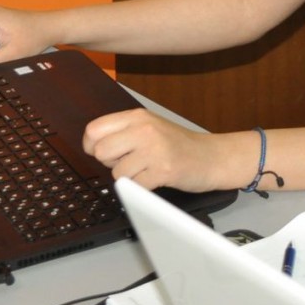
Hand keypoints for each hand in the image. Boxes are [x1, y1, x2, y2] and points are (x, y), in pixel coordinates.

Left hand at [83, 108, 237, 192]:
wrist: (212, 156)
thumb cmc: (178, 145)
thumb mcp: (150, 126)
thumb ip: (122, 131)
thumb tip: (91, 145)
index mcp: (137, 116)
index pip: (94, 130)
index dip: (92, 146)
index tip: (105, 153)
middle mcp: (144, 128)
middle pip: (100, 152)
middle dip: (111, 163)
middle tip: (131, 162)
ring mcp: (154, 149)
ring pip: (117, 173)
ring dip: (129, 178)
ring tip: (147, 170)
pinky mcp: (163, 170)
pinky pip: (135, 187)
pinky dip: (142, 189)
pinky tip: (155, 179)